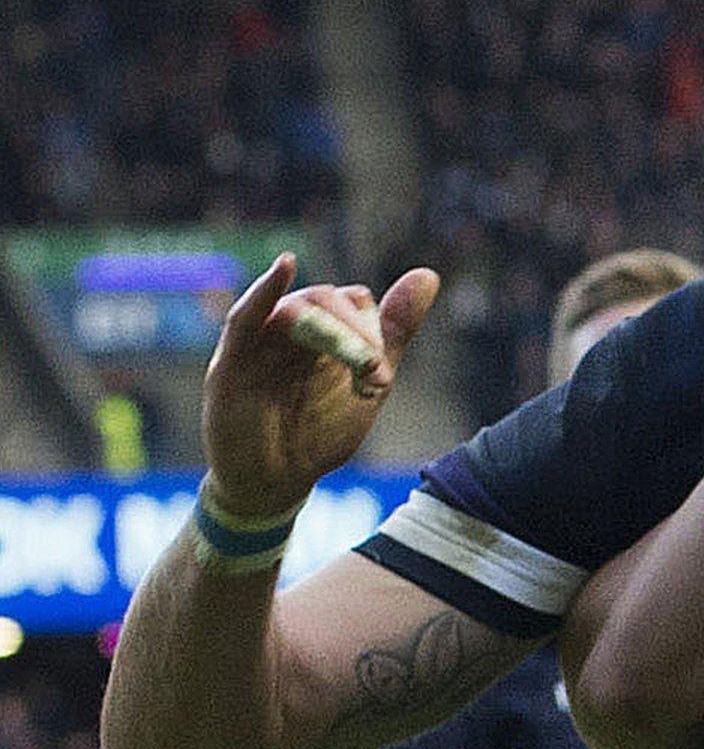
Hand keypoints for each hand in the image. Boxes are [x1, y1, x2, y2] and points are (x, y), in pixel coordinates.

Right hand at [201, 253, 439, 517]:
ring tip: (358, 358)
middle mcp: (290, 330)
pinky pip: (244, 318)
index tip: (382, 370)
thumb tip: (428, 273)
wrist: (278, 482)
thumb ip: (393, 331)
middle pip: (325, 300)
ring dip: (331, 326)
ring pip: (295, 309)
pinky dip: (263, 291)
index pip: (353, 302)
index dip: (373, 327)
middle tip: (373, 368)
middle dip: (356, 330)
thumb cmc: (319, 432)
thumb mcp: (369, 383)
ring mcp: (259, 343)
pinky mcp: (230, 363)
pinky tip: (284, 266)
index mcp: (324, 332)